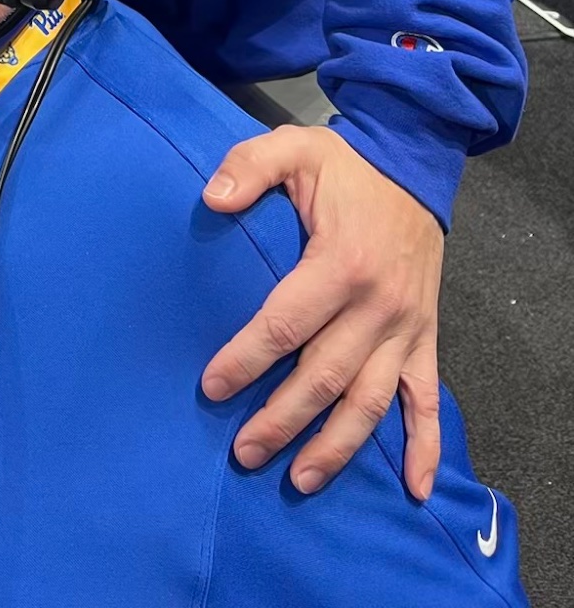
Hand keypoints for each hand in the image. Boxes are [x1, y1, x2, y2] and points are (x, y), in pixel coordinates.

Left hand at [201, 127, 442, 496]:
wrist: (412, 166)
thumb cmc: (345, 166)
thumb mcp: (292, 148)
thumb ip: (248, 166)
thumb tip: (210, 200)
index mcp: (341, 263)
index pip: (285, 325)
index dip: (246, 359)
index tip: (211, 387)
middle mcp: (378, 306)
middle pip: (325, 376)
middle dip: (283, 420)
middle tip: (244, 451)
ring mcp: (406, 327)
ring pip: (371, 401)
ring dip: (337, 446)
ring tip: (299, 480)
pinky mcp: (425, 338)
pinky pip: (428, 400)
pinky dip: (426, 447)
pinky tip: (416, 490)